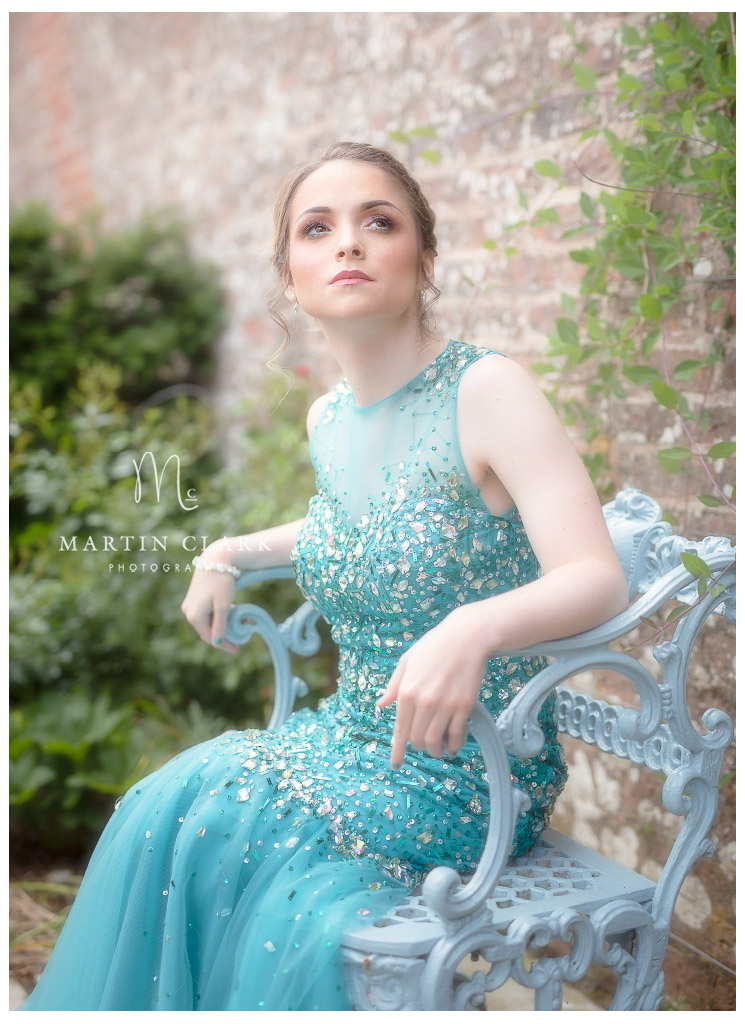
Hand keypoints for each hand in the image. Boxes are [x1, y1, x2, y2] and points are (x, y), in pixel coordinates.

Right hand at [180, 564, 239, 654]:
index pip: (209, 637)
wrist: (216, 558)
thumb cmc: (220, 582)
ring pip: (210, 621)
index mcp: (193, 616)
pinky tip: (235, 613)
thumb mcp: (223, 606)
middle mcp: (188, 612)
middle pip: (208, 630)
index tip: (237, 650)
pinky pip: (208, 613)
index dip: (224, 645)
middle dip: (226, 633)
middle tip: (242, 635)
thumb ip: (220, 625)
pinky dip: (221, 615)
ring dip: (225, 623)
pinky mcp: (196, 599)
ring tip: (243, 622)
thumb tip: (217, 643)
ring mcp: (191, 605)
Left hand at [376, 608, 487, 767]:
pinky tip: (452, 747)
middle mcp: (424, 702)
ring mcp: (445, 706)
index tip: (396, 764)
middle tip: (421, 745)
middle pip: (417, 739)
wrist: (466, 637)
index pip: (399, 729)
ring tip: (436, 749)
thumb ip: (393, 686)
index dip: (397, 750)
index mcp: (407, 691)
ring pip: (435, 741)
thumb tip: (380, 705)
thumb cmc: (434, 647)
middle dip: (418, 747)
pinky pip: (456, 734)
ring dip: (435, 750)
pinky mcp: (464, 706)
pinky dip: (454, 745)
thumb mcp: (406, 662)